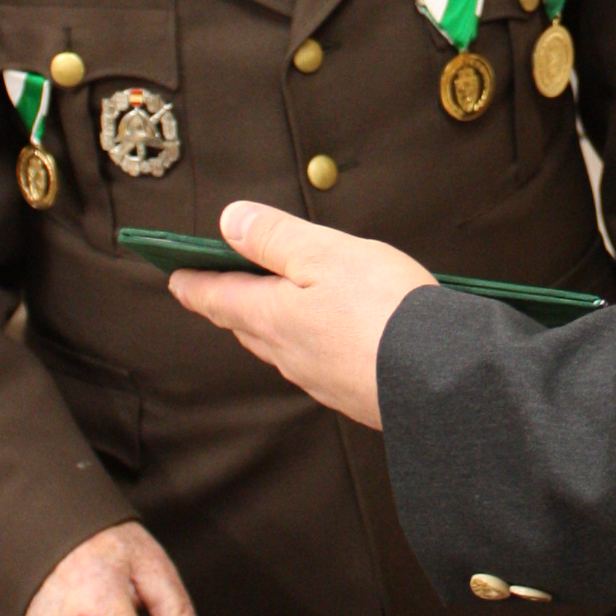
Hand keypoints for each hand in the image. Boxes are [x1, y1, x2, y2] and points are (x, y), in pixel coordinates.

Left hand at [168, 203, 430, 428]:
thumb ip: (275, 237)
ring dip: (267, 326)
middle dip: (229, 304)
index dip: (194, 284)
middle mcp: (287, 352)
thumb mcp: (326, 254)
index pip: (218, 297)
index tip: (175, 277)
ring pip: (280, 347)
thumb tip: (229, 222)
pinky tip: (327, 339)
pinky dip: (308, 345)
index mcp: (272, 315)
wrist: (439, 380)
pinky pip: (315, 364)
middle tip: (215, 290)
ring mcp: (318, 377)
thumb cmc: (384, 310)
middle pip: (245, 324)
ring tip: (267, 309)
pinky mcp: (350, 393)